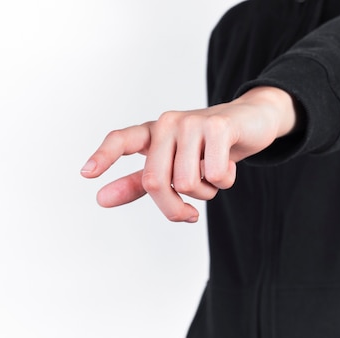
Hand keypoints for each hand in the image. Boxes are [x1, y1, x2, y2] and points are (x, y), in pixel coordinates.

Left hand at [80, 87, 296, 221]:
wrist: (252, 122)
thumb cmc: (207, 149)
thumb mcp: (172, 167)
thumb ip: (137, 184)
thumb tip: (100, 199)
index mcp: (151, 132)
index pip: (121, 140)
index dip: (103, 156)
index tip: (86, 174)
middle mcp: (167, 123)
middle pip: (155, 182)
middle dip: (172, 208)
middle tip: (189, 214)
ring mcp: (191, 122)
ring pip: (186, 183)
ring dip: (205, 193)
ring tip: (212, 175)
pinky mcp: (218, 126)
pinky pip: (215, 175)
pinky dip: (225, 182)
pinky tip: (230, 165)